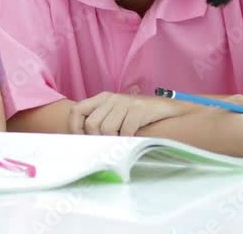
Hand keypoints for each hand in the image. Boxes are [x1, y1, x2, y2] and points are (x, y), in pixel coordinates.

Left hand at [69, 92, 194, 135]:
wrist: (167, 109)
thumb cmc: (138, 116)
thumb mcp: (116, 114)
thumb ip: (100, 122)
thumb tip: (83, 142)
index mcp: (101, 98)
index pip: (76, 111)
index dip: (74, 128)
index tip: (81, 142)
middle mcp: (111, 98)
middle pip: (91, 124)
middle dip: (98, 139)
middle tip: (108, 144)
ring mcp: (125, 102)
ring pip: (107, 129)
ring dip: (114, 140)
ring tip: (122, 140)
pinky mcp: (139, 109)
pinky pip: (125, 130)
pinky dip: (128, 139)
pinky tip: (132, 139)